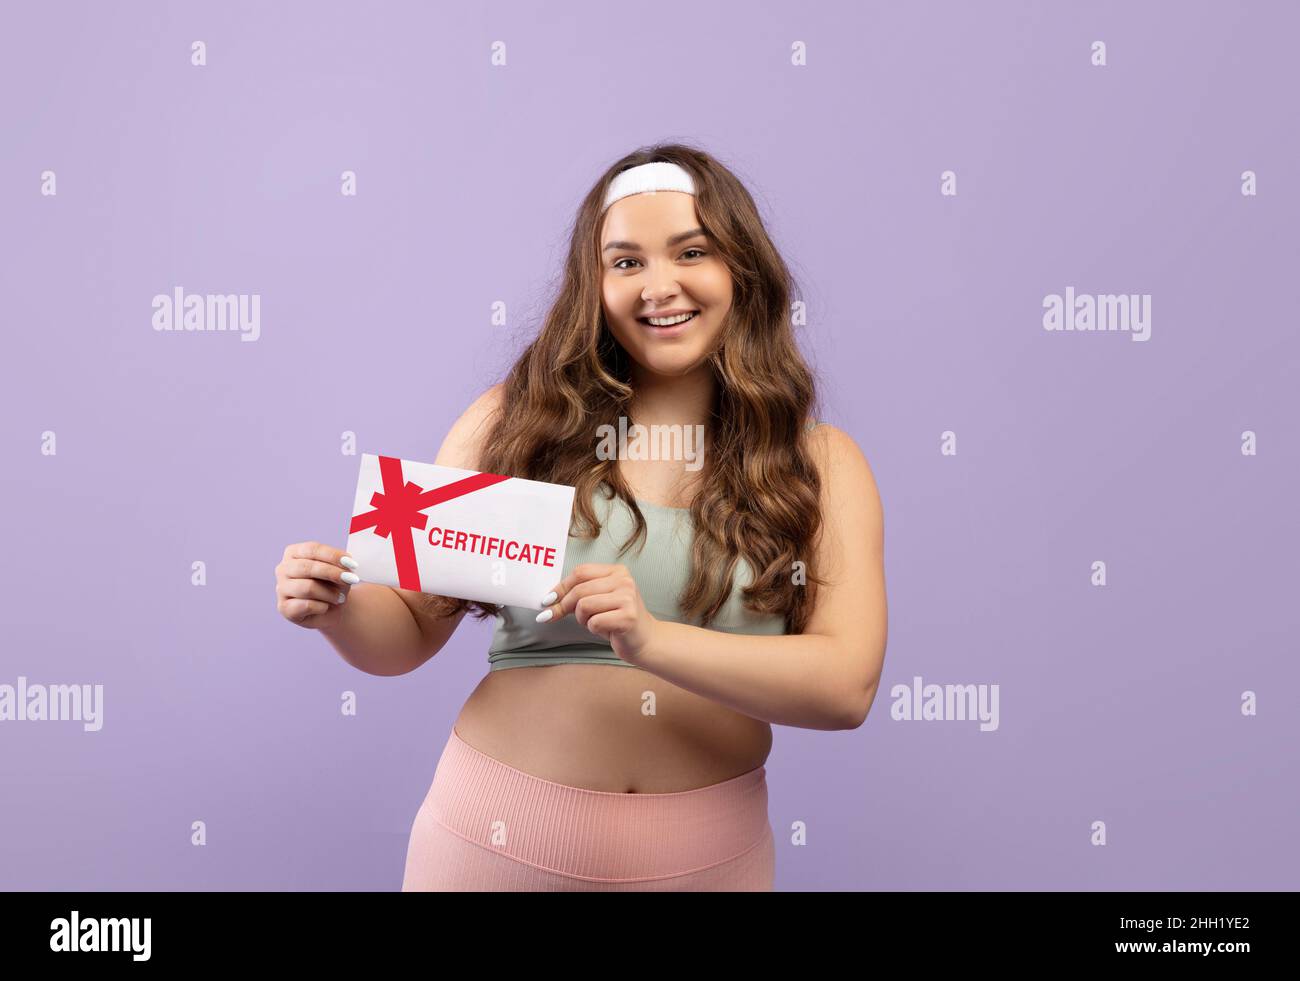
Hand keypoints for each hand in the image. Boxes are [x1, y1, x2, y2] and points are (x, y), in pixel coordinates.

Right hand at [275, 541, 360, 628]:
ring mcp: (281, 588)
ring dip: (329, 593)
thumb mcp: (340, 571)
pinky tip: (326, 607)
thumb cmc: (334, 584)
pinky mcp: (284, 608)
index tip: (352, 563)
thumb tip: (345, 571)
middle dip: (332, 573)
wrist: (333, 608)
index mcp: (294, 552)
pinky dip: (322, 606)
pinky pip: (306, 605)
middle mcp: (283, 568)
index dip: (333, 555)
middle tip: (351, 579)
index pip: (312, 549)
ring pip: (307, 587)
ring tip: (340, 598)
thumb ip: (340, 567)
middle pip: (307, 567)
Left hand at [536, 563, 661, 664]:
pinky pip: (594, 622)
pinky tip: (606, 630)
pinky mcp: (628, 617)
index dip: (561, 587)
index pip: (580, 572)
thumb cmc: (618, 620)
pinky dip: (594, 629)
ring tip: (594, 622)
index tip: (548, 600)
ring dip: (582, 619)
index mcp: (617, 571)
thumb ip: (579, 593)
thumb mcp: (600, 599)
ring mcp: (628, 598)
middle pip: (579, 590)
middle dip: (564, 606)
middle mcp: (624, 581)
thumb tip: (548, 599)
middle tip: (557, 616)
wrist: (646, 640)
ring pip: (584, 606)